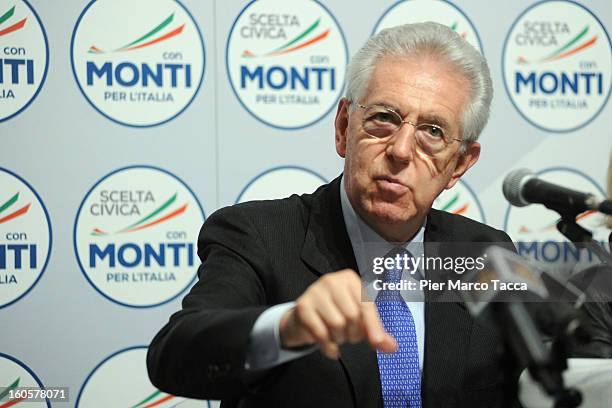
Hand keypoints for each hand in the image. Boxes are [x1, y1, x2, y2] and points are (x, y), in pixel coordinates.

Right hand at [279, 269, 396, 358]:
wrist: (304, 317)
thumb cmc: (334, 313)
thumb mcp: (357, 318)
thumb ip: (375, 332)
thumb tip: (392, 346)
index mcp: (349, 279)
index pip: (366, 305)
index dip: (373, 326)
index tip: (377, 342)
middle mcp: (332, 281)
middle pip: (352, 316)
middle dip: (354, 333)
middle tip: (349, 335)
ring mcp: (315, 292)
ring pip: (337, 324)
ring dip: (340, 338)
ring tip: (337, 336)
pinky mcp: (303, 306)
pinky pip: (321, 332)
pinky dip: (329, 346)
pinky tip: (330, 346)